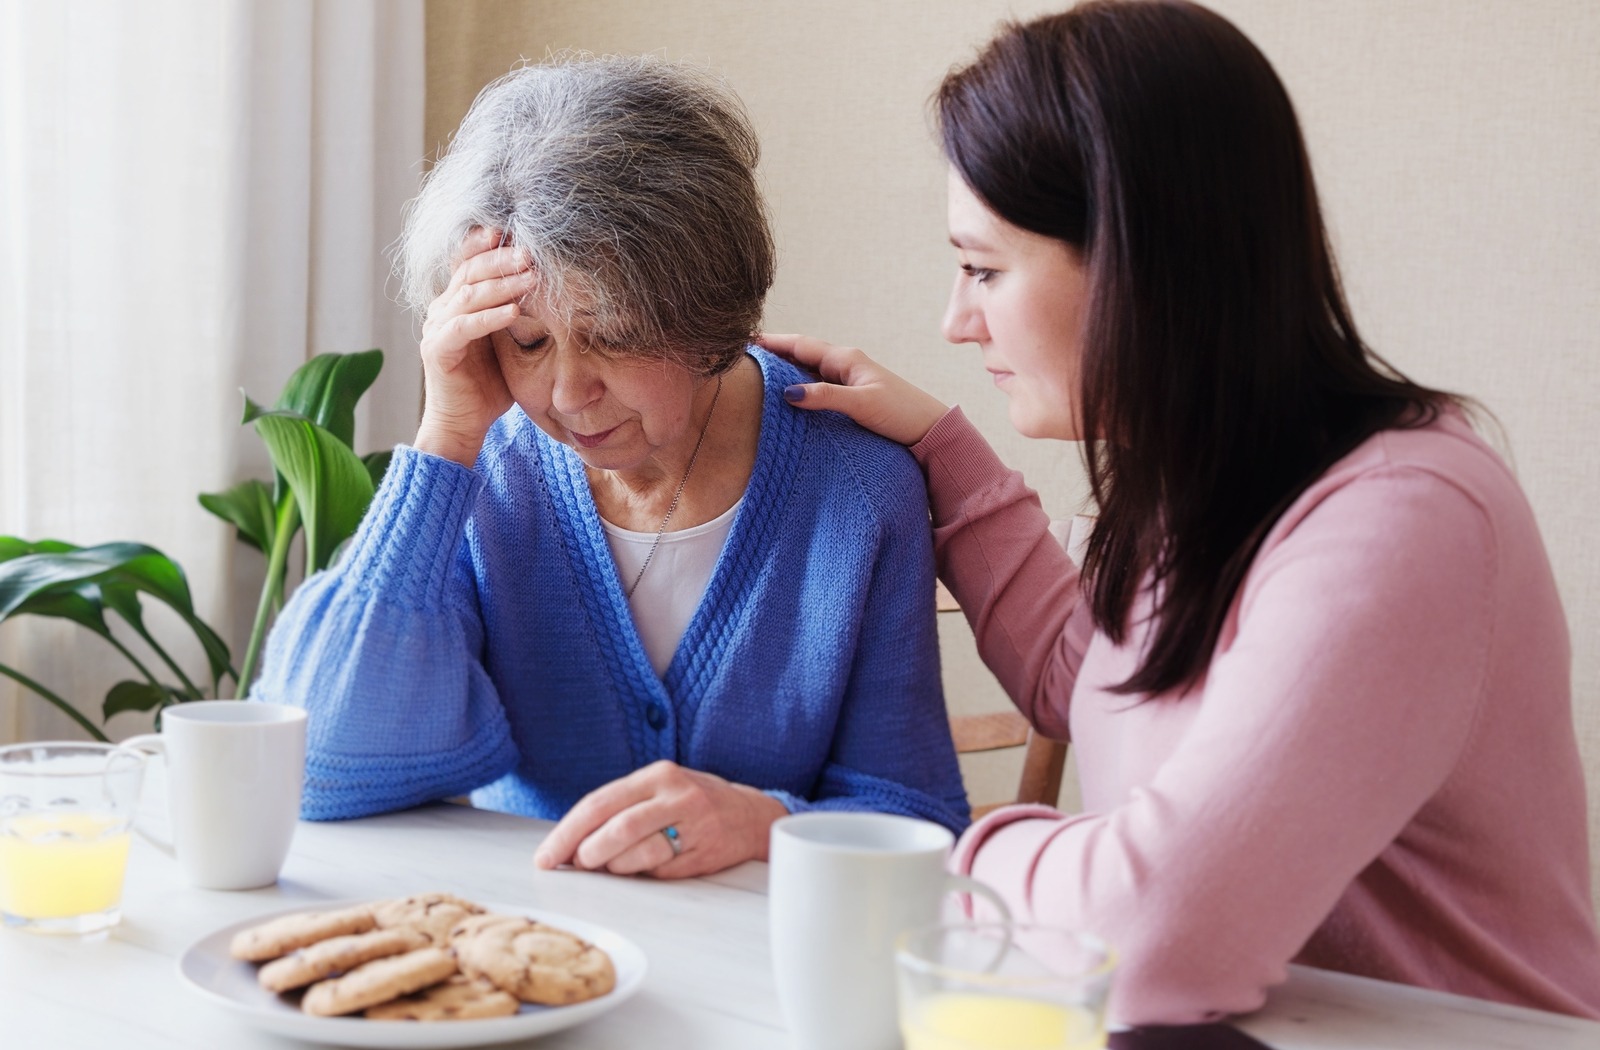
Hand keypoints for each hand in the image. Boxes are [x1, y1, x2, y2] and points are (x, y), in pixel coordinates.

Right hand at [412, 227, 531, 465]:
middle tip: (531, 251)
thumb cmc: (490, 385)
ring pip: (469, 295)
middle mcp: (442, 309)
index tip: (512, 230)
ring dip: (501, 283)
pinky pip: (464, 327)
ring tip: (530, 276)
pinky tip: (513, 311)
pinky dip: (489, 317)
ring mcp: (436, 328)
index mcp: (456, 302)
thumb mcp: (508, 342)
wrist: (464, 423)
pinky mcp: (437, 351)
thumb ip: (517, 313)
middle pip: (469, 271)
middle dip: (501, 259)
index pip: (467, 262)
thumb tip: (551, 288)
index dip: (485, 244)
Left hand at [532, 761, 788, 878]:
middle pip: (617, 827)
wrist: (751, 816)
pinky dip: (641, 874)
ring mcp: (694, 825)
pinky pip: (660, 871)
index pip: (600, 803)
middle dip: (586, 853)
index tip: (545, 857)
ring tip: (610, 867)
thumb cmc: (692, 803)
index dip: (567, 833)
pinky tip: (641, 869)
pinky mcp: (704, 854)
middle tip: (574, 866)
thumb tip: (572, 845)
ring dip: (613, 867)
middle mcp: (677, 795)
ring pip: (638, 853)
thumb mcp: (659, 790)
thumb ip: (620, 808)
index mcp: (658, 775)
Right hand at [758, 333, 949, 445]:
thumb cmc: (902, 413)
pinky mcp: (850, 395)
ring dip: (783, 368)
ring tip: (755, 371)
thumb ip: (826, 396)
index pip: (800, 344)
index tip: (744, 339)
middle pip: (800, 353)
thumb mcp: (861, 404)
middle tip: (741, 353)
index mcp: (845, 358)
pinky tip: (786, 394)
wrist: (930, 429)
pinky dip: (797, 385)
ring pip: (807, 369)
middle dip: (772, 352)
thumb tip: (788, 393)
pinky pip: (816, 384)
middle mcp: (844, 364)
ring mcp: (847, 379)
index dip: (772, 341)